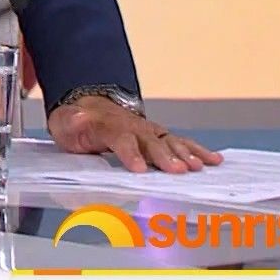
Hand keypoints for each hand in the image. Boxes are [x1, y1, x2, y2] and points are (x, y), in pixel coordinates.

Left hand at [48, 96, 222, 172]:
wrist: (89, 108)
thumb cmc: (78, 123)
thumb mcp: (66, 122)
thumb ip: (72, 122)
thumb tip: (78, 118)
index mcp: (108, 126)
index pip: (121, 139)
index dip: (131, 153)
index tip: (139, 169)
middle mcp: (133, 127)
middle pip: (151, 141)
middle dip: (164, 156)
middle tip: (178, 171)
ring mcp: (149, 131)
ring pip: (169, 141)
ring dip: (185, 154)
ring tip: (198, 167)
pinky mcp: (159, 137)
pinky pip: (180, 143)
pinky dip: (197, 151)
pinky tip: (213, 160)